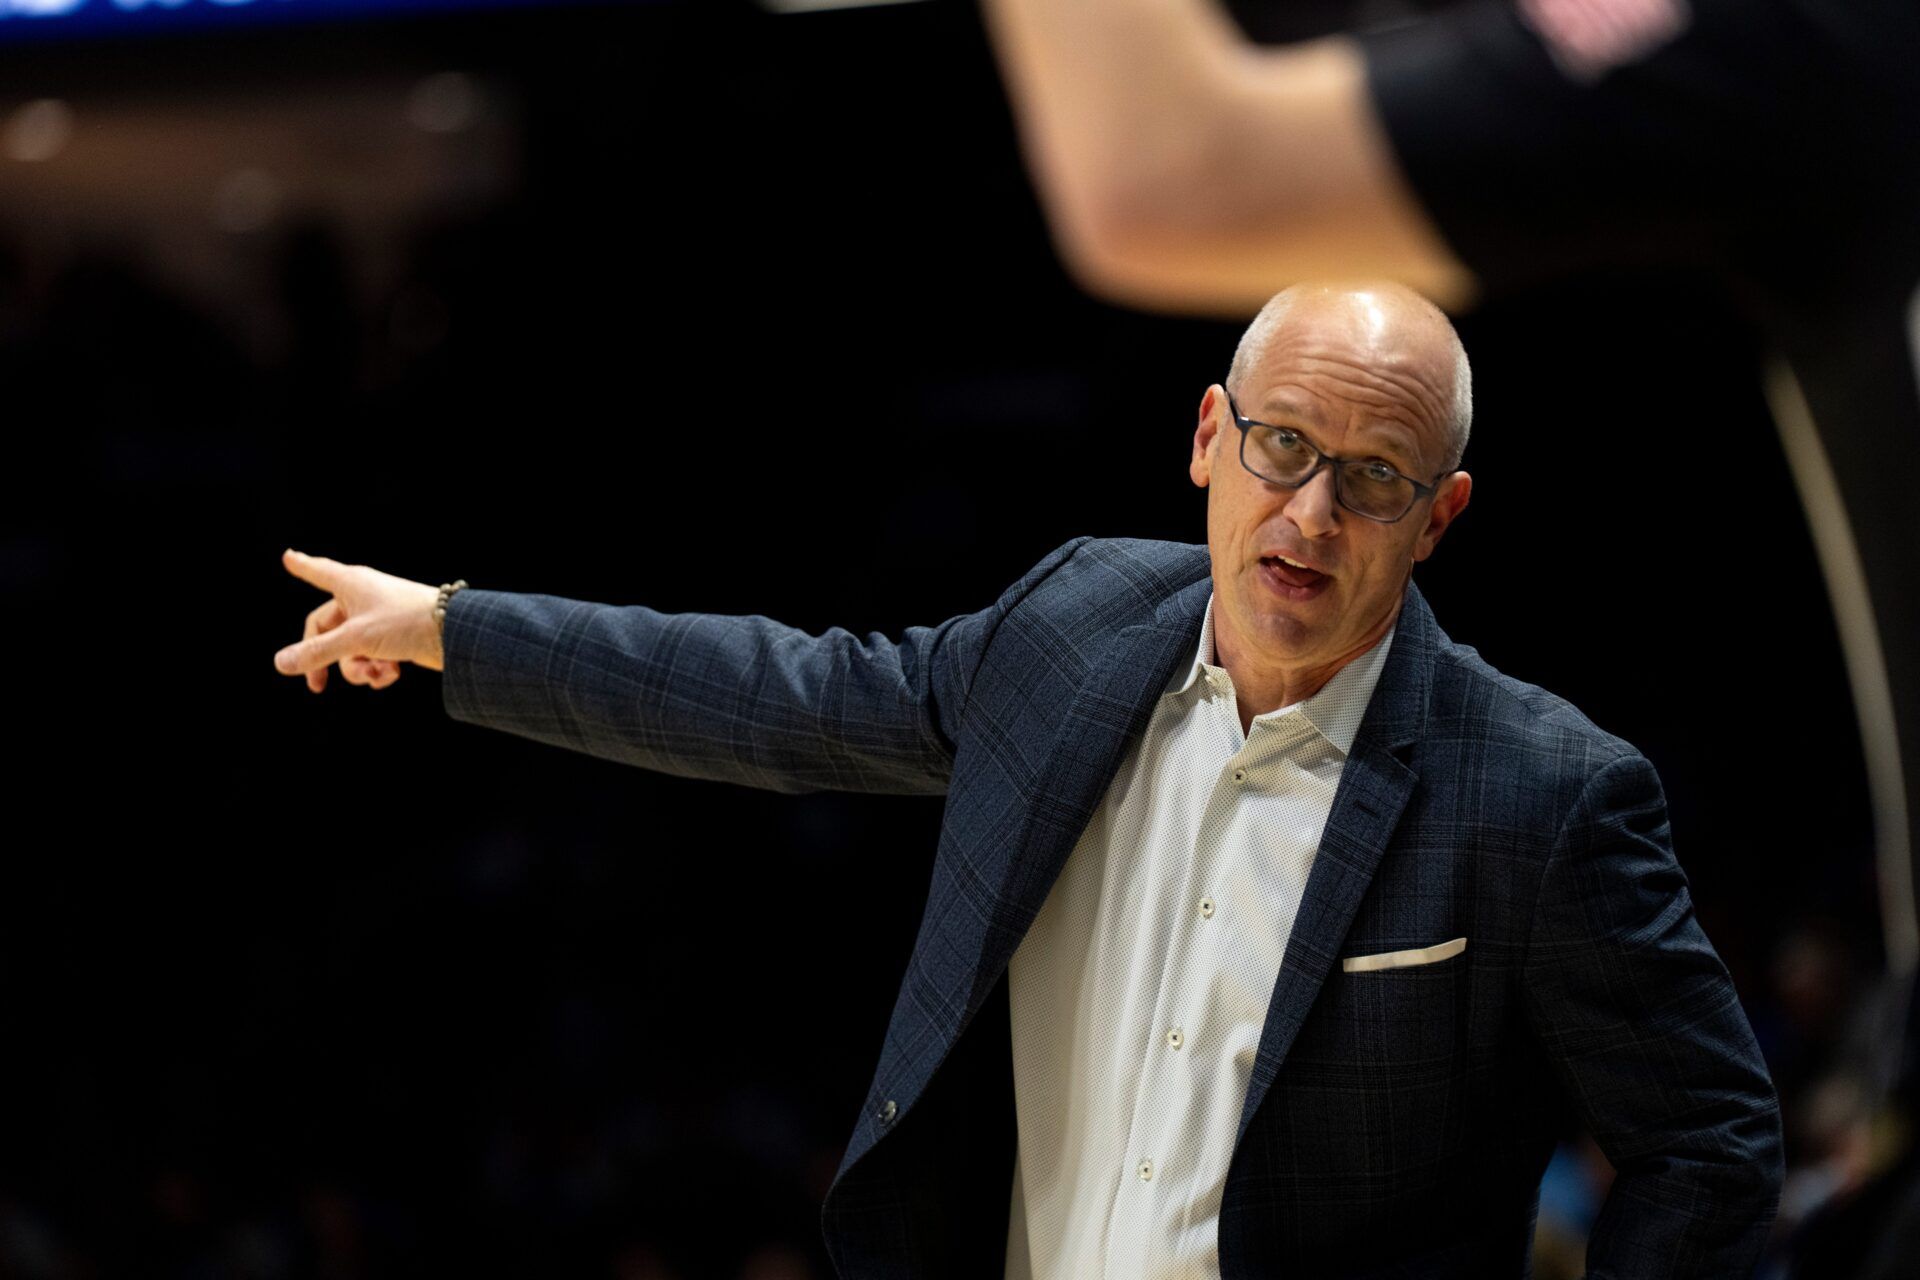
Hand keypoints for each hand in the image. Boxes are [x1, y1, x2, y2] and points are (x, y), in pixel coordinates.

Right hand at [273, 549, 444, 692]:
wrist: (456, 634)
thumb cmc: (405, 622)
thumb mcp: (355, 639)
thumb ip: (317, 653)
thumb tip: (280, 663)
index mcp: (350, 584)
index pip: (318, 571)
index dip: (302, 566)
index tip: (289, 556)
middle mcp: (362, 598)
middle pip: (327, 629)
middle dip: (326, 659)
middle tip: (317, 687)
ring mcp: (379, 619)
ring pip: (350, 650)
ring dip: (359, 669)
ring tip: (378, 673)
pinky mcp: (396, 639)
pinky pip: (373, 658)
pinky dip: (379, 670)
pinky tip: (393, 674)